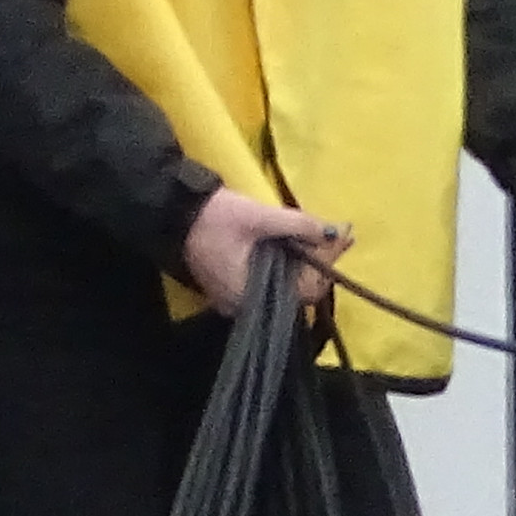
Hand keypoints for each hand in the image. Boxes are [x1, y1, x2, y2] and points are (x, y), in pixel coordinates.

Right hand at [184, 189, 343, 315]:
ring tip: (326, 234)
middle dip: (321, 260)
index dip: (328, 262)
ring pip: (286, 283)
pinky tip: (300, 241)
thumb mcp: (259, 217)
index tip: (344, 236)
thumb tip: (334, 231)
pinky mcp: (235, 283)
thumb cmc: (213, 217)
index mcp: (251, 295)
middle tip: (340, 233)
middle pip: (298, 288)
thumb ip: (298, 225)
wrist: (171, 210)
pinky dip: (288, 260)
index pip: (306, 289)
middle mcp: (246, 304)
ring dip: (307, 259)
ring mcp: (239, 296)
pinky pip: (271, 278)